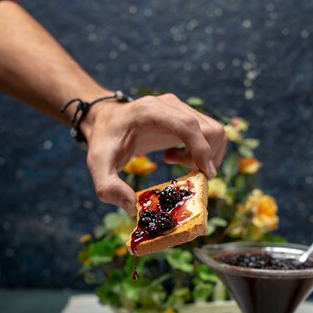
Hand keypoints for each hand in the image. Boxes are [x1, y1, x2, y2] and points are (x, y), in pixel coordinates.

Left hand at [82, 93, 226, 213]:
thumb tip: (132, 207)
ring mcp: (180, 107)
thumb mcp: (97, 165)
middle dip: (204, 158)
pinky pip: (208, 133)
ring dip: (204, 155)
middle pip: (209, 129)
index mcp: (150, 111)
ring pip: (214, 132)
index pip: (188, 125)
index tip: (205, 173)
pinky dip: (201, 150)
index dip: (201, 149)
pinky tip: (174, 154)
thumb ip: (108, 187)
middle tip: (183, 171)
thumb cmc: (104, 142)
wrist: (104, 121)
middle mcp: (169, 105)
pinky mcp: (185, 114)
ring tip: (176, 161)